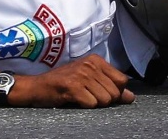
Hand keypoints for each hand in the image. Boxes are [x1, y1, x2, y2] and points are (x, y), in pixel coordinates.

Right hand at [10, 55, 134, 107]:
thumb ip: (110, 86)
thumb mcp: (88, 80)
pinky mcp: (72, 87)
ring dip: (93, 104)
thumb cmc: (63, 83)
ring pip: (105, 100)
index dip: (115, 92)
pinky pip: (91, 104)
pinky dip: (84, 106)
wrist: (36, 87)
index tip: (101, 91)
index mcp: (96, 60)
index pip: (122, 80)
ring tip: (81, 97)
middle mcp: (90, 65)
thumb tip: (131, 97)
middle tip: (88, 95)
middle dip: (104, 100)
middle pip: (115, 93)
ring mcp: (81, 75)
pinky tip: (74, 100)